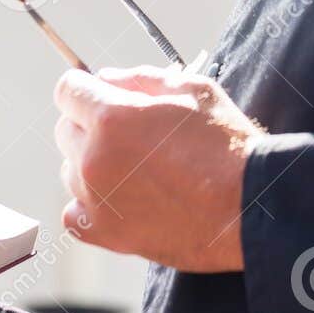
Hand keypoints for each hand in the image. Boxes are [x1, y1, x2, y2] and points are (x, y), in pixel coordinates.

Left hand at [53, 65, 260, 270]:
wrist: (248, 208)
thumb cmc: (227, 147)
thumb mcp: (193, 90)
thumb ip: (141, 78)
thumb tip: (107, 78)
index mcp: (112, 117)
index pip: (67, 90)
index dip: (84, 88)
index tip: (98, 95)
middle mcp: (95, 158)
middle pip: (65, 130)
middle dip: (89, 124)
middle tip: (128, 132)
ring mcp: (96, 199)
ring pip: (69, 170)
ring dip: (92, 164)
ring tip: (134, 168)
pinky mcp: (106, 233)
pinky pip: (73, 214)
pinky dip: (88, 205)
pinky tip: (118, 198)